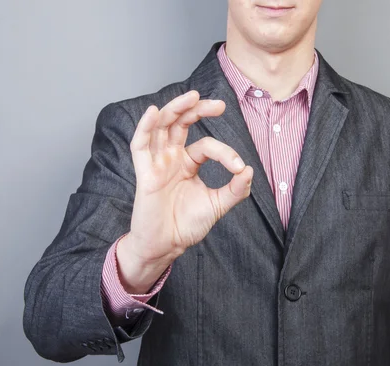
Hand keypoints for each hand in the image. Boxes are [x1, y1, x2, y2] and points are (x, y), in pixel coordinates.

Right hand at [117, 90, 252, 292]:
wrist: (167, 245)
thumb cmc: (187, 225)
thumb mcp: (218, 204)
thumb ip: (235, 189)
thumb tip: (249, 170)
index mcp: (187, 163)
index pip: (206, 146)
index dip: (224, 152)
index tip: (238, 168)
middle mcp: (171, 158)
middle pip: (180, 123)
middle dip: (198, 110)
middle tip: (219, 105)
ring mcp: (156, 163)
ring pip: (161, 126)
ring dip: (175, 108)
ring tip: (192, 96)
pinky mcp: (144, 173)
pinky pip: (139, 145)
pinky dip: (144, 127)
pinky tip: (152, 112)